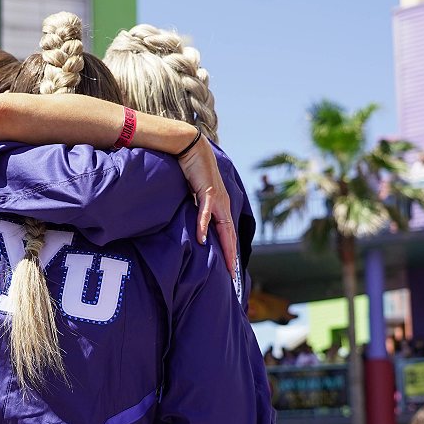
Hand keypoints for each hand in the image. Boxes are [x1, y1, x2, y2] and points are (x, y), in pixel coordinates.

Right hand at [176, 139, 236, 274]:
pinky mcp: (206, 192)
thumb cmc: (192, 170)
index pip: (227, 232)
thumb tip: (191, 223)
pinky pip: (205, 213)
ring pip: (223, 228)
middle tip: (232, 275)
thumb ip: (196, 208)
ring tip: (226, 265)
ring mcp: (217, 199)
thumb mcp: (195, 194)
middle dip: (232, 256)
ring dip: (226, 248)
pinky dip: (204, 226)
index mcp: (221, 206)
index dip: (230, 250)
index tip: (230, 267)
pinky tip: (203, 240)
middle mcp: (222, 204)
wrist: (191, 148)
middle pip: (230, 235)